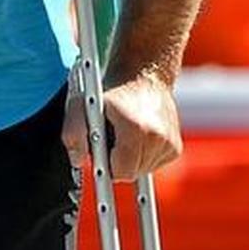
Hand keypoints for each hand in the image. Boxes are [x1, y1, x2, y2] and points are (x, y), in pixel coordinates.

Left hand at [61, 69, 182, 179]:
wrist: (145, 76)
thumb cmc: (110, 91)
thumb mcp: (82, 104)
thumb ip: (73, 132)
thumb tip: (77, 160)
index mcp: (136, 129)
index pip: (121, 172)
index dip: (107, 165)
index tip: (102, 156)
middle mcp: (158, 138)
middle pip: (130, 174)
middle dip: (117, 162)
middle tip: (111, 139)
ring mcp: (170, 144)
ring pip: (141, 171)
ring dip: (129, 159)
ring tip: (125, 135)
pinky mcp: (175, 148)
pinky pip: (152, 165)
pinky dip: (142, 157)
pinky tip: (138, 138)